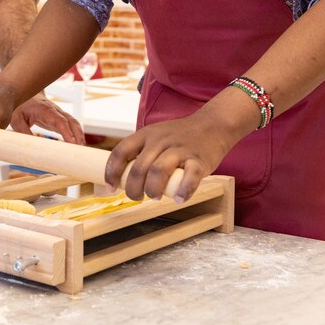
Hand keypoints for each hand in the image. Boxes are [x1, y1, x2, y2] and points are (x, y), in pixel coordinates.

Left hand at [9, 94, 85, 144]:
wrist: (24, 94)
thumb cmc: (20, 106)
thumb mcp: (17, 119)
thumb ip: (23, 131)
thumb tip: (30, 145)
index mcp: (45, 110)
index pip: (59, 120)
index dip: (66, 131)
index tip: (71, 141)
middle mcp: (55, 111)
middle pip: (71, 121)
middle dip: (77, 133)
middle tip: (80, 147)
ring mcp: (58, 114)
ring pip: (73, 122)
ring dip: (79, 134)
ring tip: (81, 148)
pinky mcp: (58, 119)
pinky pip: (69, 125)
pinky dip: (75, 133)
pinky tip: (77, 144)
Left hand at [101, 108, 241, 202]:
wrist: (213, 125)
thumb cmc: (180, 136)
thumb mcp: (155, 135)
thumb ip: (141, 152)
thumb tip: (121, 178)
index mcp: (146, 134)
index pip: (120, 152)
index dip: (112, 172)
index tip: (111, 188)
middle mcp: (160, 140)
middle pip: (138, 168)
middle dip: (133, 189)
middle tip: (136, 197)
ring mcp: (180, 149)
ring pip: (158, 172)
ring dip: (153, 190)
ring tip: (155, 196)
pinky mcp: (199, 160)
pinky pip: (189, 177)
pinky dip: (183, 191)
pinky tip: (178, 198)